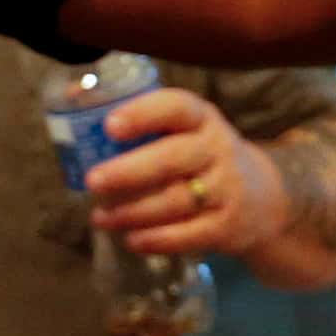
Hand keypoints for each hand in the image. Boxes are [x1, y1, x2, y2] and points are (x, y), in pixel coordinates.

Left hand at [81, 89, 289, 259]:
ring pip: (176, 200)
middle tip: (92, 181)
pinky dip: (157, 240)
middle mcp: (217, 149)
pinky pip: (189, 236)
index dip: (143, 114)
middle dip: (129, 171)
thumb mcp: (184, 129)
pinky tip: (130, 240)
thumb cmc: (201, 155)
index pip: (176, 107)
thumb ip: (138, 117)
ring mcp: (226, 189)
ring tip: (99, 216)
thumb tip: (71, 96)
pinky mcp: (227, 227)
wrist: (264, 196)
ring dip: (132, 211)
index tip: (109, 126)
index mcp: (201, 118)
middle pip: (172, 158)